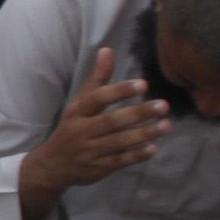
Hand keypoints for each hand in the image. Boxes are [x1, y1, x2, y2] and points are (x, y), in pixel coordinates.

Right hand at [29, 45, 169, 190]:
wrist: (53, 166)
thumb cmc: (72, 128)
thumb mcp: (79, 104)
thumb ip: (97, 79)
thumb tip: (107, 50)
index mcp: (77, 112)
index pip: (98, 99)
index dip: (120, 91)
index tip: (143, 84)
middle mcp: (81, 131)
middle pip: (111, 121)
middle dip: (138, 114)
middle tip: (163, 105)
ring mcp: (89, 151)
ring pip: (118, 142)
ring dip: (144, 134)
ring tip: (166, 125)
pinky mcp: (97, 168)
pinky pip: (118, 161)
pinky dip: (136, 155)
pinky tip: (153, 148)